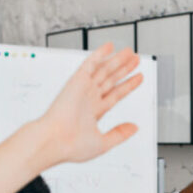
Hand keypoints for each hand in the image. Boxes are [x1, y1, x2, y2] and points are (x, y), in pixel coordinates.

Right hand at [38, 42, 143, 165]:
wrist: (55, 141)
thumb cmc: (71, 146)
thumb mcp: (103, 143)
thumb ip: (120, 134)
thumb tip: (134, 128)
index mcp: (94, 112)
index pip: (115, 94)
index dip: (128, 86)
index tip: (138, 78)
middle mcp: (89, 98)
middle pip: (111, 80)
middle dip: (124, 70)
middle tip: (135, 60)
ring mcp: (83, 89)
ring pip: (104, 70)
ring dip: (117, 61)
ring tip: (130, 53)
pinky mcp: (77, 82)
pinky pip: (90, 64)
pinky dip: (100, 55)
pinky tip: (110, 47)